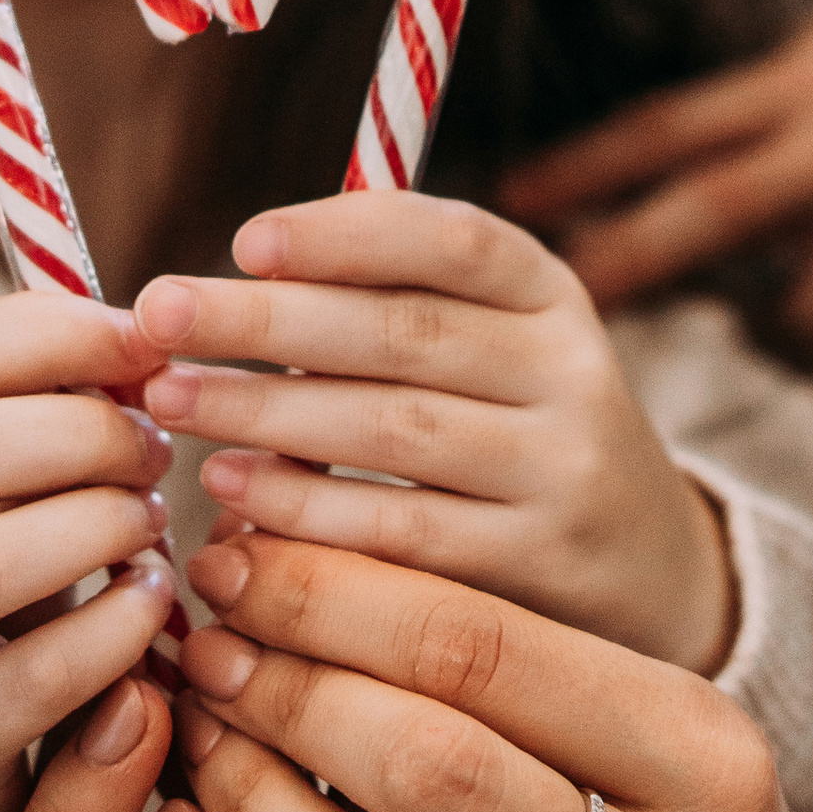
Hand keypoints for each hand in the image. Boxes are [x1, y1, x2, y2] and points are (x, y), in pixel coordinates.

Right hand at [0, 292, 178, 811]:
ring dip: (92, 530)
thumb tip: (144, 340)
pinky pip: (27, 681)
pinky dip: (108, 634)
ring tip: (153, 528)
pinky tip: (152, 611)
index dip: (56, 334)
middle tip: (156, 450)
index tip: (148, 343)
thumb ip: (36, 431)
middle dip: (78, 433)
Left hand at [131, 193, 734, 672]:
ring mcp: (563, 472)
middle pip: (405, 333)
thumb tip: (231, 278)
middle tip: (157, 315)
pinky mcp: (541, 565)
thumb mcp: (495, 353)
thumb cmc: (516, 437)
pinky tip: (234, 497)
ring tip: (171, 399)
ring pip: (398, 431)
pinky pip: (407, 533)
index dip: (349, 235)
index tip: (247, 239)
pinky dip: (311, 512)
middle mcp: (571, 372)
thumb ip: (391, 310)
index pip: (454, 241)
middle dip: (268, 321)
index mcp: (551, 296)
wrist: (654, 575)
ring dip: (269, 414)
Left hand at [133, 536, 812, 811]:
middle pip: (427, 771)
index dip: (333, 598)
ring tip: (192, 738)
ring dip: (246, 807)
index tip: (237, 564)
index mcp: (710, 773)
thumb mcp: (655, 735)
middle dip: (285, 692)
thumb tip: (295, 567)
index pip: (485, 651)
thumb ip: (512, 660)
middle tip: (202, 646)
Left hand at [501, 12, 812, 408]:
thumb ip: (728, 122)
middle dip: (630, 261)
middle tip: (558, 315)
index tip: (509, 201)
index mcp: (805, 88)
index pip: (671, 128)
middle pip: (717, 212)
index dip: (585, 167)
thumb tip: (582, 189)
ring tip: (735, 355)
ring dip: (751, 342)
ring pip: (803, 309)